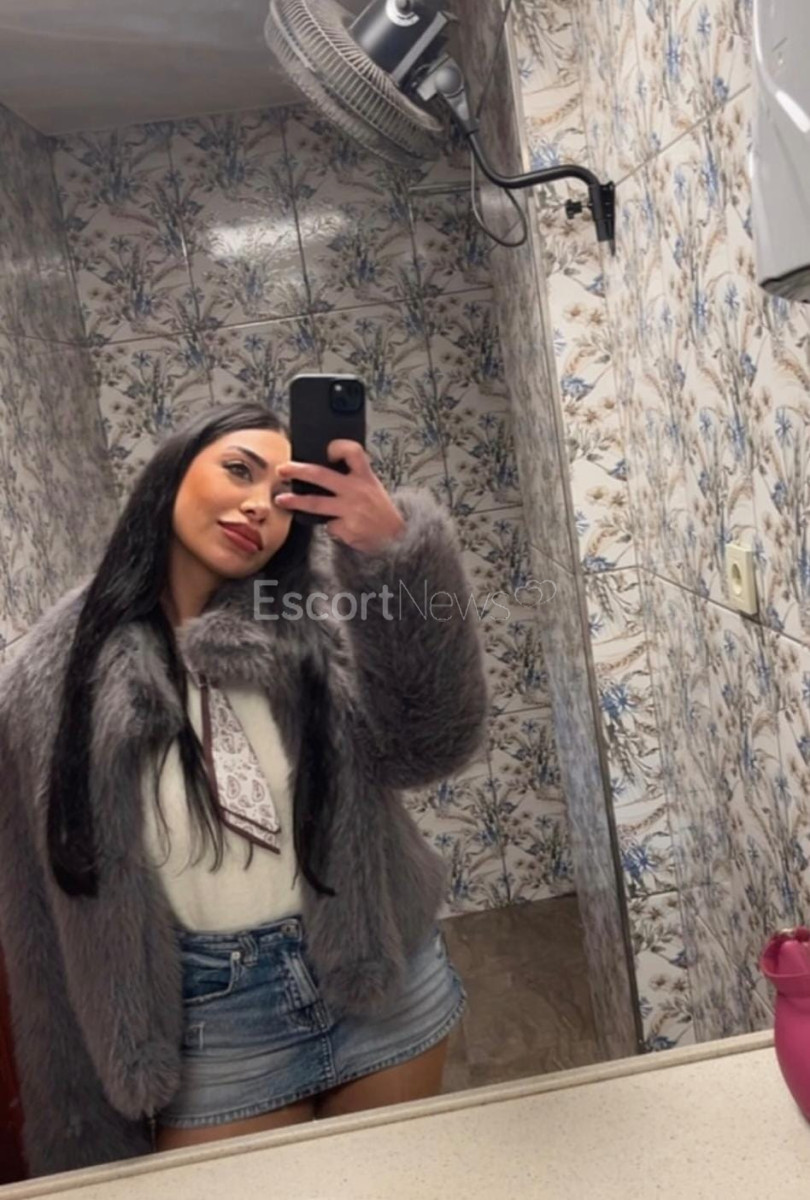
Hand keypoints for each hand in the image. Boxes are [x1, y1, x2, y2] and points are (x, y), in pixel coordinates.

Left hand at [275, 440, 405, 553]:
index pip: (353, 453)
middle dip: (298, 471)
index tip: (327, 450)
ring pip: (316, 503)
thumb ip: (353, 479)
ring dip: (295, 501)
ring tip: (281, 500)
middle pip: (321, 475)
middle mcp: (356, 490)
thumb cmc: (380, 511)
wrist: (395, 538)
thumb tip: (322, 474)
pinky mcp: (346, 528)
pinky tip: (343, 528)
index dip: (338, 447)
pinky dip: (332, 527)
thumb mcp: (373, 487)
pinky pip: (329, 526)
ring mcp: (350, 510)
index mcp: (365, 477)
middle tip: (282, 470)